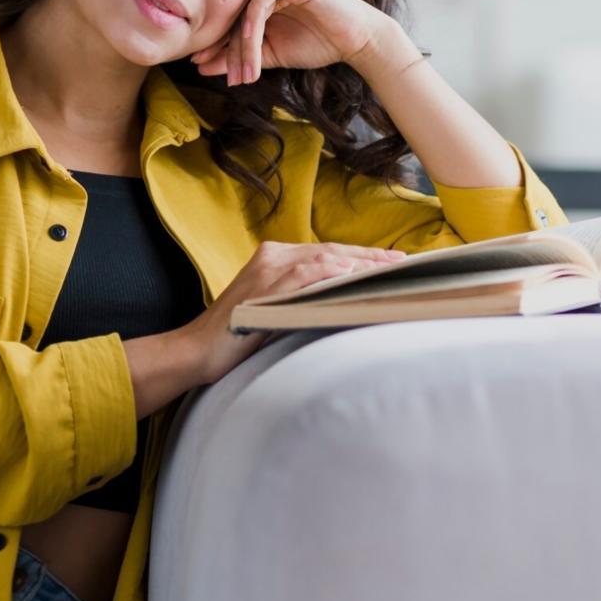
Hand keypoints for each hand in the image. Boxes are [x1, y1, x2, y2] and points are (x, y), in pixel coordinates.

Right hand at [174, 240, 405, 384]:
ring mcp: (267, 269)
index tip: (391, 263)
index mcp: (273, 257)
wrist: (199, 350)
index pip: (327, 251)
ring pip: (325, 258)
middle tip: (402, 263)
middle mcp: (271, 256)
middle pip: (331, 250)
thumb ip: (304, 298)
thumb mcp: (276, 310)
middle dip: (370, 256)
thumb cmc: (237, 337)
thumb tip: (346, 299)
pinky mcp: (265, 287)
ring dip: (360, 263)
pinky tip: (354, 276)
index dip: (362, 256)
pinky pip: (307, 273)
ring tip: (388, 271)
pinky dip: (333, 272)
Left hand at [188, 0, 395, 85]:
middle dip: (223, 47)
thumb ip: (242, 59)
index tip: (200, 65)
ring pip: (247, 10)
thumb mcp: (272, 57)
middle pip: (234, 17)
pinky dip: (253, 18)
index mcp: (260, 9)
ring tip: (243, 69)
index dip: (214, 45)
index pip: (229, 25)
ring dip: (241, 42)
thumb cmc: (318, 45)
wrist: (357, 41)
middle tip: (217, 71)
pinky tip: (249, 40)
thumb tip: (202, 68)